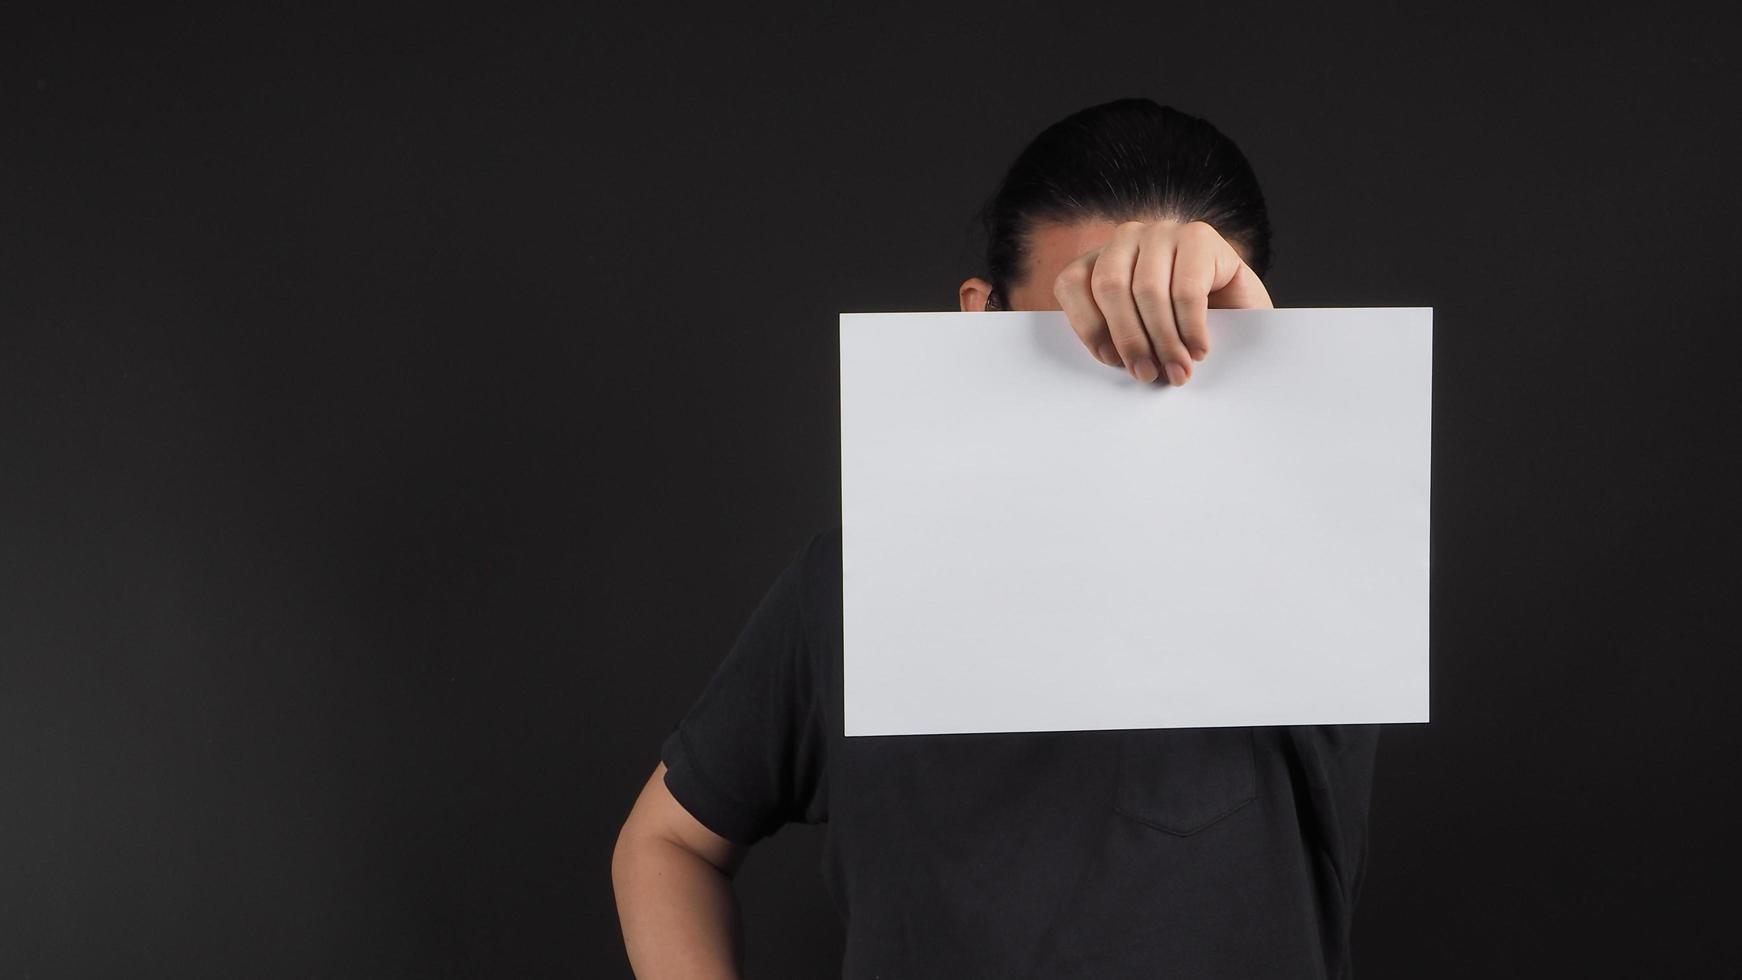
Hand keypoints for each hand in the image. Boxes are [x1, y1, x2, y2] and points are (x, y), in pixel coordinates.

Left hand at [1052, 219, 1272, 384]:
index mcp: (1101, 260)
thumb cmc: (1183, 332)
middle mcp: (1128, 238)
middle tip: (1146, 374)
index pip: (1072, 283)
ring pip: (1147, 289)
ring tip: (1177, 371)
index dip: (1088, 325)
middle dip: (1128, 338)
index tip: (1111, 361)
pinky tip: (1199, 350)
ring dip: (1163, 340)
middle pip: (1109, 286)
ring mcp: (1164, 232)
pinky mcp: (1200, 236)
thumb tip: (1111, 360)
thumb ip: (1118, 340)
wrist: (1244, 319)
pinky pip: (1186, 289)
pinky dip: (1191, 327)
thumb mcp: (1140, 336)